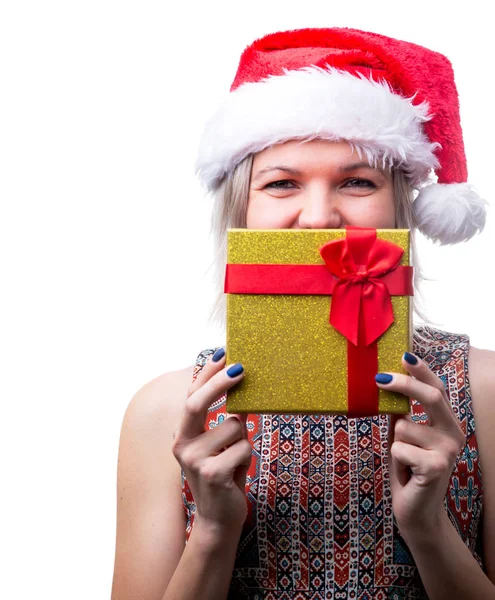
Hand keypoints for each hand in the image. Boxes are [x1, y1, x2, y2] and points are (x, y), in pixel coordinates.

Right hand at [171, 350, 251, 536]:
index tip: (221, 353)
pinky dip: (248, 457)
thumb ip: (222, 419)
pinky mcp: (212, 472)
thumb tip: (238, 386)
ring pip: (235, 426)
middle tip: (241, 367)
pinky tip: (238, 474)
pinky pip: (243, 447)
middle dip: (220, 382)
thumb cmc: (223, 474)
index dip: (206, 373)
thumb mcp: (219, 444)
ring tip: (236, 460)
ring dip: (245, 440)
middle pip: (197, 403)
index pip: (192, 395)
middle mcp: (181, 444)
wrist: (219, 519)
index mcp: (182, 433)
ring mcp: (194, 459)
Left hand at [376, 353, 464, 539]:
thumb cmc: (408, 468)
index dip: (423, 371)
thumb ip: (401, 412)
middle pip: (431, 397)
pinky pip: (398, 447)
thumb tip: (384, 381)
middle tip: (379, 378)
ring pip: (403, 425)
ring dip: (394, 441)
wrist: (417, 512)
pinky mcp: (436, 466)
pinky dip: (395, 458)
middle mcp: (454, 433)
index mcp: (448, 423)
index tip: (405, 354)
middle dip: (404, 384)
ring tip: (404, 459)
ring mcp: (448, 451)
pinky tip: (407, 473)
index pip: (438, 389)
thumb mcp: (404, 435)